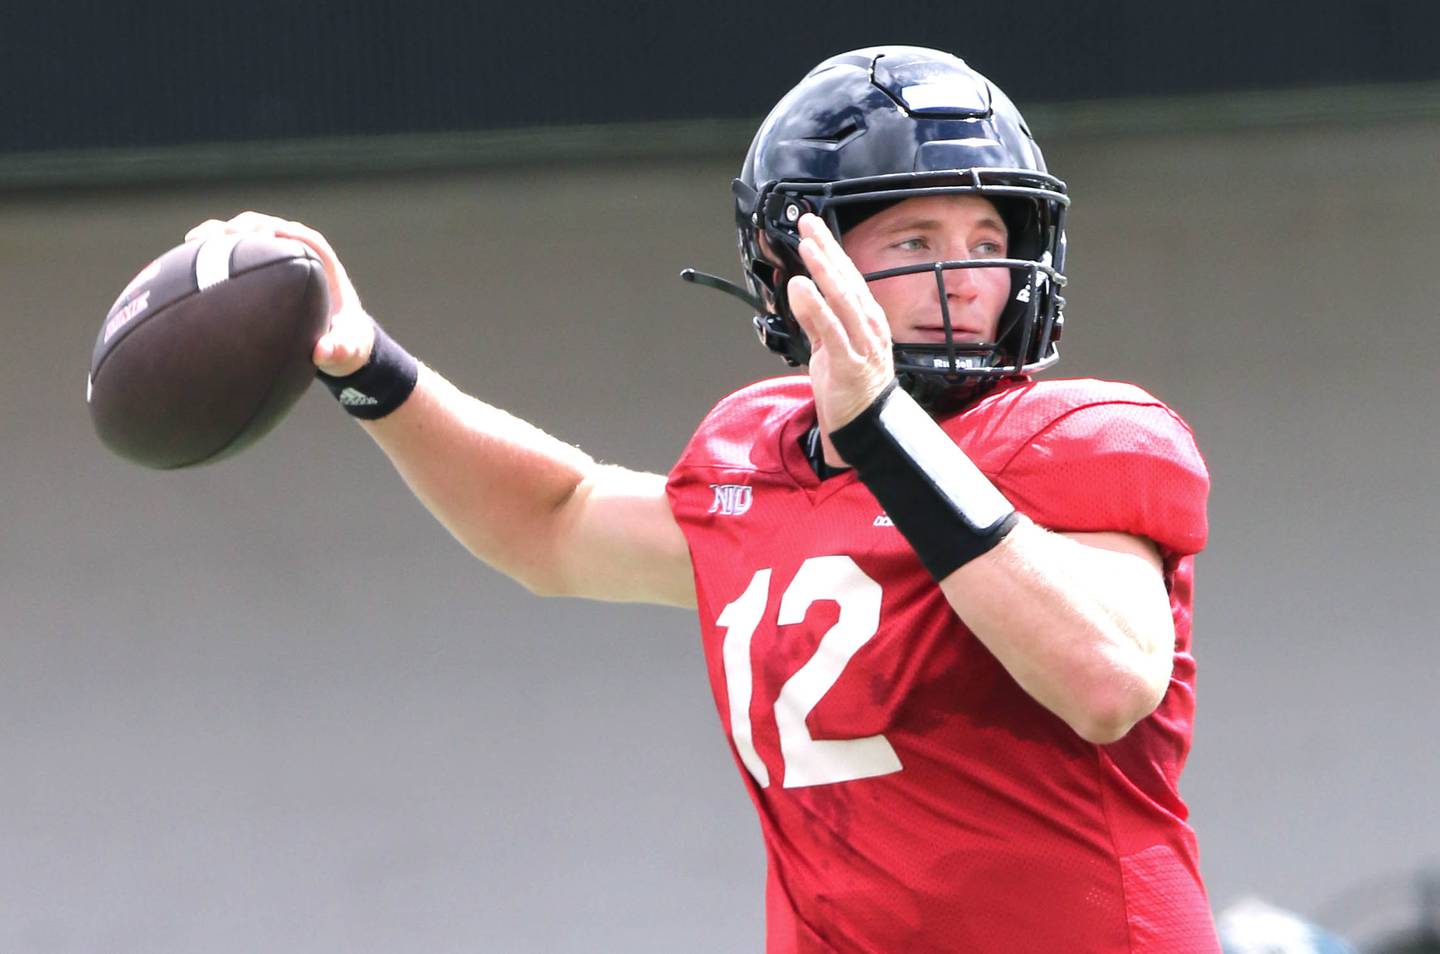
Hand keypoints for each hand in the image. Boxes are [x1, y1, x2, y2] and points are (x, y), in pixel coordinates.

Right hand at [184, 211, 374, 375]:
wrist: (336, 342)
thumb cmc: (344, 342)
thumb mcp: (347, 351)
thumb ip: (340, 351)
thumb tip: (323, 352)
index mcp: (326, 267)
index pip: (308, 241)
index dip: (287, 235)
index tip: (266, 238)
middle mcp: (301, 255)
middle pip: (274, 228)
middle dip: (248, 228)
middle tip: (223, 236)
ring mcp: (278, 257)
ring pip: (250, 234)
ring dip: (225, 233)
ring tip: (196, 241)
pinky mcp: (262, 266)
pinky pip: (237, 250)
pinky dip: (215, 247)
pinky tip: (188, 252)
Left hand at [787, 213, 894, 442]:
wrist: (866, 425)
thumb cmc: (850, 385)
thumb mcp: (828, 345)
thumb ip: (815, 317)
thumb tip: (799, 288)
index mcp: (866, 319)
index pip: (848, 277)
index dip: (831, 250)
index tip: (814, 228)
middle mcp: (869, 326)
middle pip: (847, 280)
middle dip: (827, 250)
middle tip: (808, 224)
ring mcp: (862, 343)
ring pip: (843, 299)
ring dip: (824, 270)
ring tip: (807, 247)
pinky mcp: (849, 363)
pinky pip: (832, 330)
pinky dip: (817, 307)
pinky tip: (803, 288)